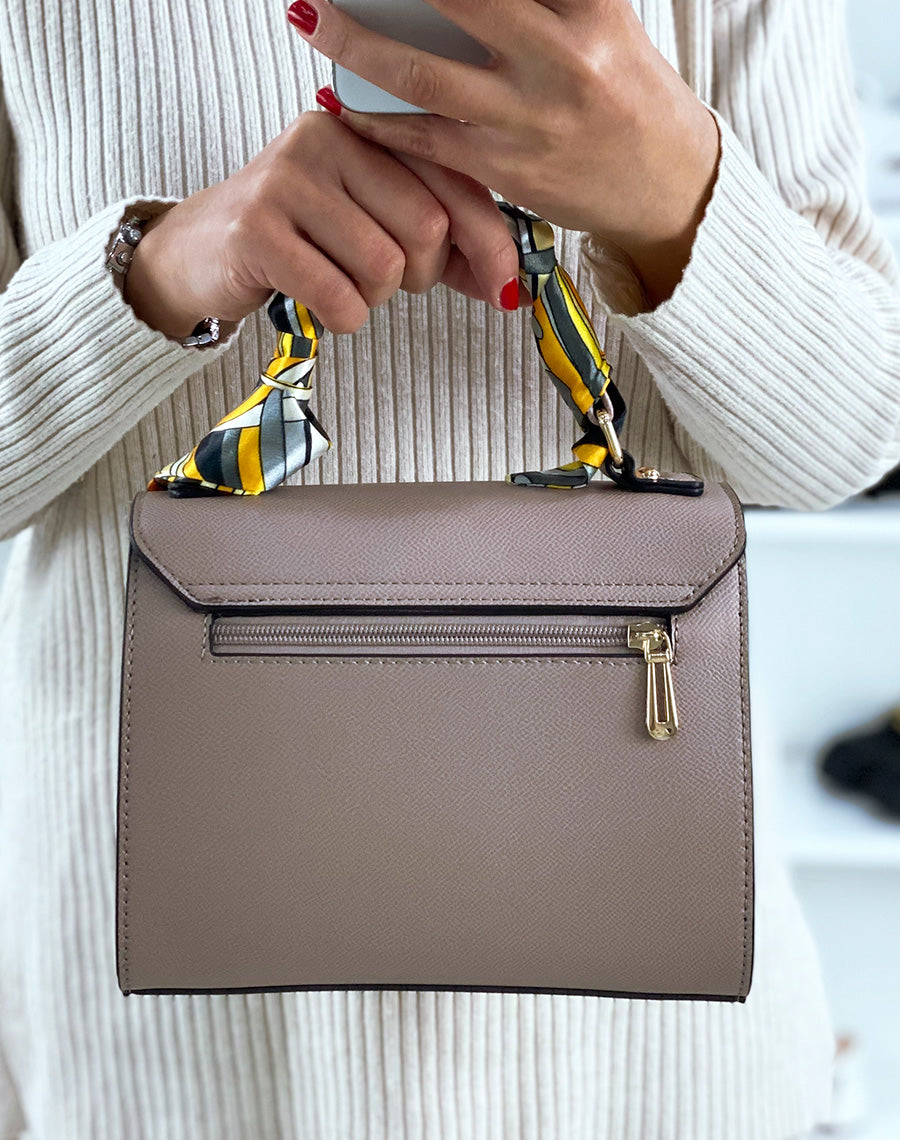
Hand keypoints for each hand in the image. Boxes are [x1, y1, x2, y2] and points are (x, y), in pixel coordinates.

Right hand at [123, 109, 524, 338]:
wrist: (197, 254)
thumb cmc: (298, 239)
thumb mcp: (372, 227)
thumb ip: (440, 246)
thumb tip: (509, 284)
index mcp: (365, 127)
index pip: (451, 181)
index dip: (489, 241)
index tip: (506, 288)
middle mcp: (328, 138)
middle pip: (425, 227)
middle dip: (420, 277)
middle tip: (384, 284)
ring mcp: (288, 180)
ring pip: (384, 266)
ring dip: (372, 299)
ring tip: (338, 283)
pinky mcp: (258, 230)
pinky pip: (339, 297)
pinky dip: (340, 318)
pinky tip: (318, 303)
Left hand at [287, 0, 720, 306]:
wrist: (668, 182)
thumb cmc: (627, 93)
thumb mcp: (603, 20)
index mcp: (589, 5)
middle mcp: (563, 55)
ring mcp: (533, 117)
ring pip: (425, 73)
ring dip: (358, 46)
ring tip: (314, 22)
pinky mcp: (511, 169)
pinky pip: (428, 139)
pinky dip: (381, 119)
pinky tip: (347, 102)